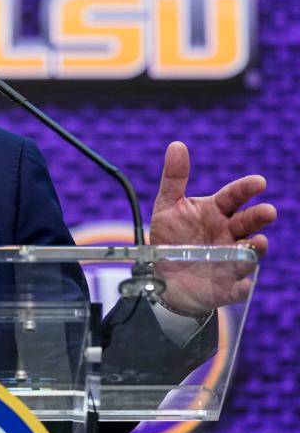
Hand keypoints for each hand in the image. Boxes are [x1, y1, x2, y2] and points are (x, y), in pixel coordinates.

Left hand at [150, 141, 275, 312]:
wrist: (165, 276)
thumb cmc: (172, 237)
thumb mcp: (167, 207)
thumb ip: (174, 178)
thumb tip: (177, 145)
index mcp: (216, 212)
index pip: (233, 197)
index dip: (245, 189)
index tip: (258, 181)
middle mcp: (229, 234)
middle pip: (247, 222)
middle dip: (258, 217)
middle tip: (267, 211)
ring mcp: (231, 260)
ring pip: (249, 253)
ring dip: (255, 248)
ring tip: (256, 242)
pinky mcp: (228, 286)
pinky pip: (239, 288)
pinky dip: (243, 286)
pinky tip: (245, 284)